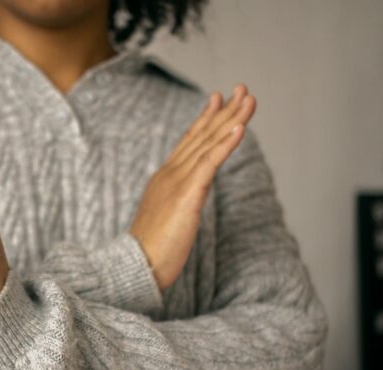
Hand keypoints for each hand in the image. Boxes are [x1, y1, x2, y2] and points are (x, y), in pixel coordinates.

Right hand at [129, 84, 256, 289]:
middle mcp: (170, 174)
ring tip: (248, 99)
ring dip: (231, 119)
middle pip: (201, 136)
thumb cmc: (149, 252)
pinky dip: (225, 144)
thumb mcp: (166, 220)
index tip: (218, 99)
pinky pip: (209, 164)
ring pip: (208, 143)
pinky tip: (240, 128)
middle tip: (242, 89)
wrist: (135, 267)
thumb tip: (187, 200)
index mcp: (164, 179)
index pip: (188, 143)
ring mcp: (177, 183)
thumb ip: (177, 203)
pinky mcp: (186, 196)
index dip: (205, 119)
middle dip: (224, 111)